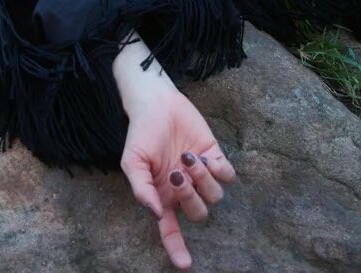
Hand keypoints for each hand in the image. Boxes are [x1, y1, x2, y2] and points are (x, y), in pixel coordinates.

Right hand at [120, 87, 237, 269]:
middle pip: (198, 213)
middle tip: (177, 173)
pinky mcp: (215, 155)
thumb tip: (157, 214)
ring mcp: (201, 174)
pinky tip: (205, 155)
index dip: (178, 249)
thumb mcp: (132, 162)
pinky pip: (227, 175)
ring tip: (189, 157)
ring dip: (203, 179)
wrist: (156, 103)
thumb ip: (141, 189)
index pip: (171, 231)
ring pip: (215, 195)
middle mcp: (184, 190)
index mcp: (163, 196)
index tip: (186, 265)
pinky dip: (220, 169)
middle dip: (191, 197)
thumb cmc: (141, 134)